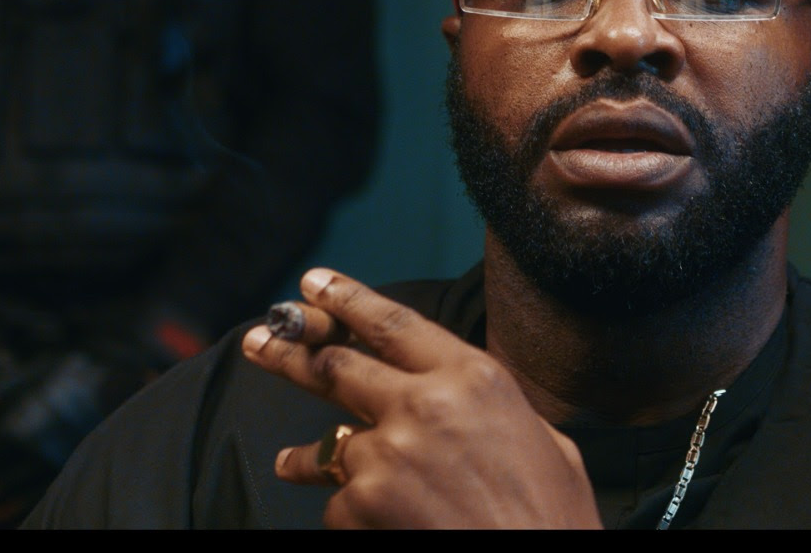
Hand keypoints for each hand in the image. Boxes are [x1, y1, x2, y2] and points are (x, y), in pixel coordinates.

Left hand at [242, 268, 602, 528]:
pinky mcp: (362, 503)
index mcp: (472, 378)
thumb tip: (463, 402)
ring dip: (309, 458)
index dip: (348, 299)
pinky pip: (340, 501)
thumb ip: (489, 410)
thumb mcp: (542, 439)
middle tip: (260, 340)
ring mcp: (387, 454)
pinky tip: (373, 526)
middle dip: (291, 350)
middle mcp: (423, 404)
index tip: (314, 284)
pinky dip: (353, 515)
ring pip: (330, 443)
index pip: (394, 324)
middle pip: (337, 364)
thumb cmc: (550, 516)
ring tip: (287, 462)